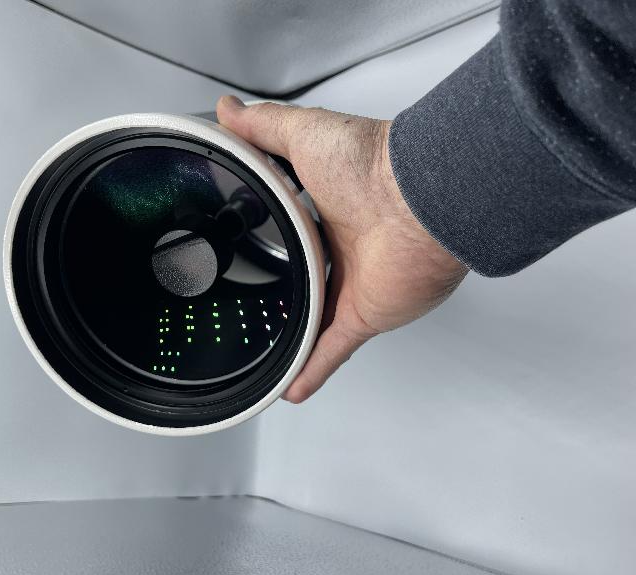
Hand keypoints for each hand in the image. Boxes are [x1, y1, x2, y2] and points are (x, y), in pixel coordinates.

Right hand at [216, 96, 467, 402]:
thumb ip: (262, 127)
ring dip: (295, 337)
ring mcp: (354, 283)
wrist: (419, 199)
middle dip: (287, 287)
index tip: (249, 239)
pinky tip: (288, 389)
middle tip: (254, 300)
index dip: (271, 231)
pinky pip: (332, 348)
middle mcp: (343, 246)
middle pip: (307, 274)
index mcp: (328, 206)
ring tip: (264, 353)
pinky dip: (311, 370)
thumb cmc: (372, 164)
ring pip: (317, 317)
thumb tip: (228, 112)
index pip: (293, 223)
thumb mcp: (303, 133)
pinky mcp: (364, 313)